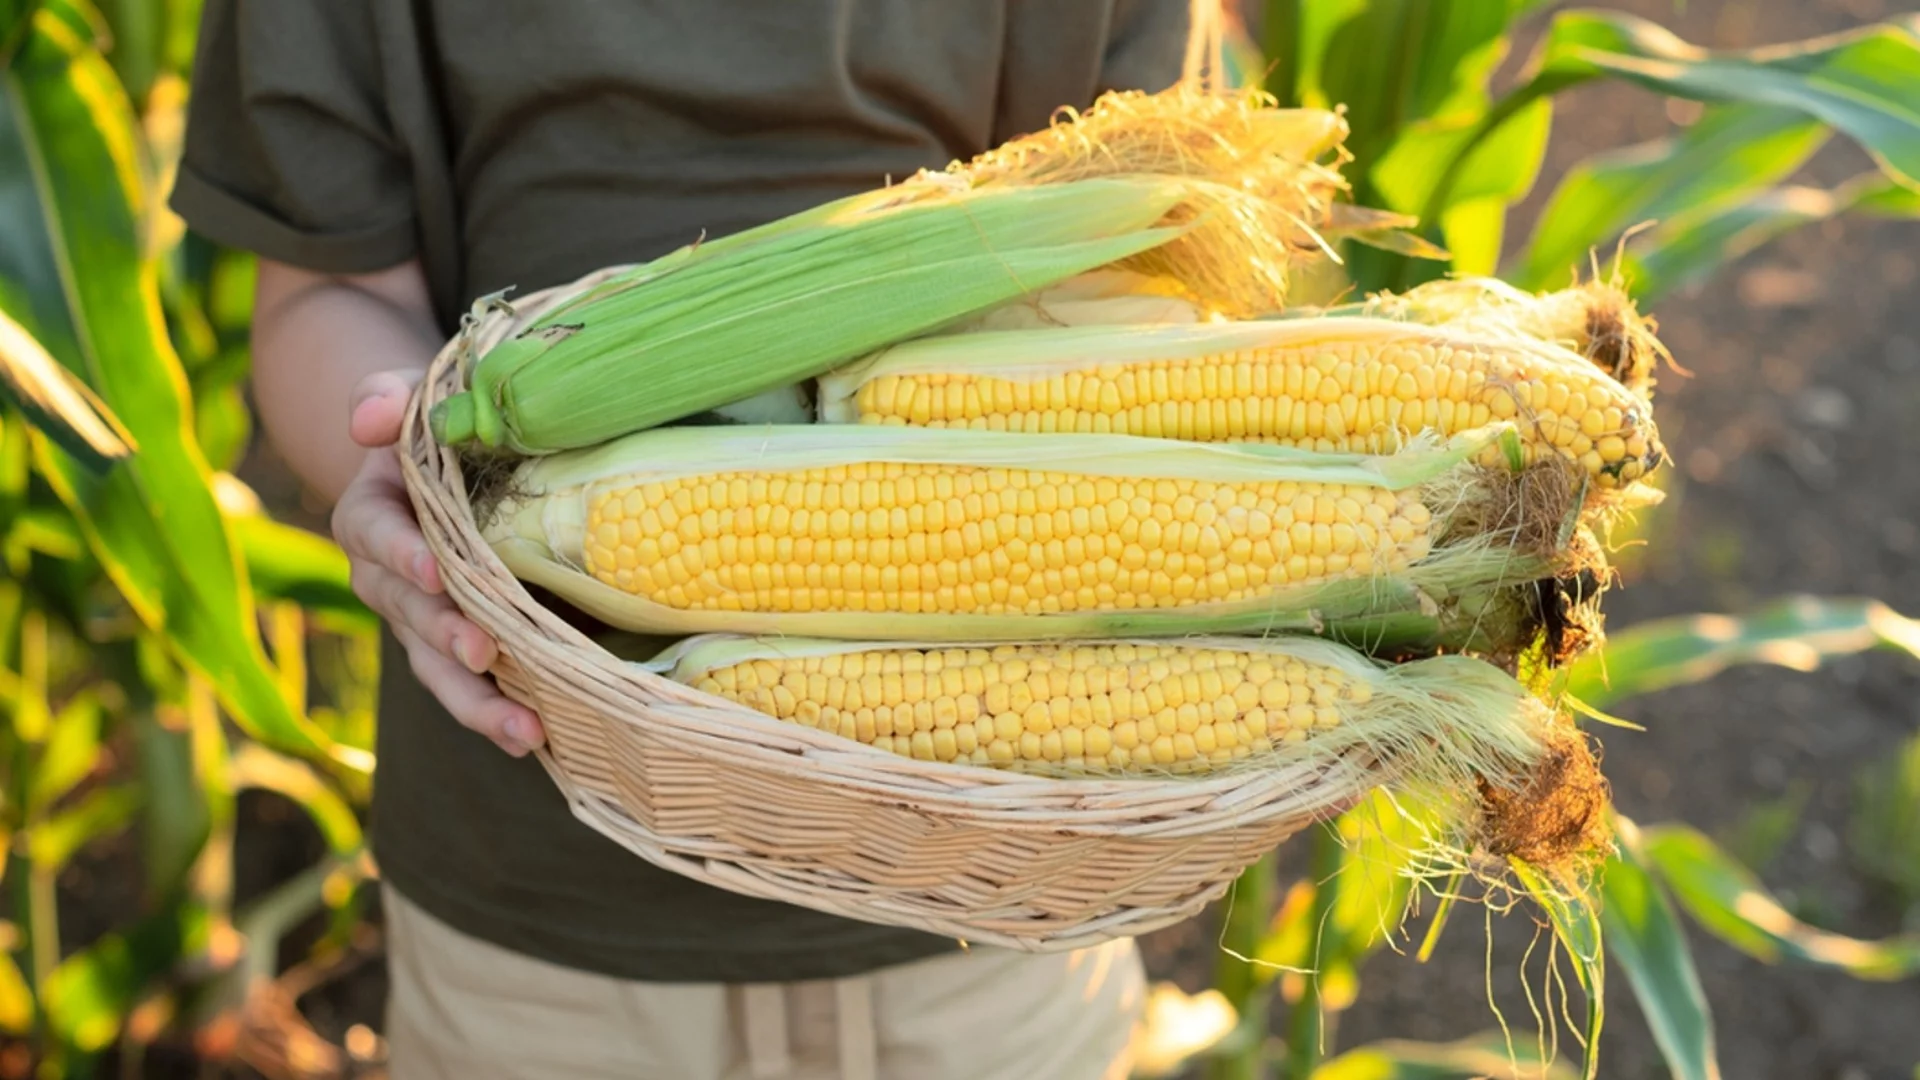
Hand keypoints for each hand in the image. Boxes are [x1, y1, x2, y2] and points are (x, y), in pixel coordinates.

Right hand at [332, 371, 546, 755]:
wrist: (456, 465)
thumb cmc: (439, 428)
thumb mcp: (414, 396)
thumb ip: (387, 398)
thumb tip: (369, 420)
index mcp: (372, 517)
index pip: (376, 534)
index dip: (402, 554)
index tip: (435, 571)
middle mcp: (390, 579)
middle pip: (410, 615)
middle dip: (446, 639)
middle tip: (483, 654)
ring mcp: (427, 621)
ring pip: (440, 668)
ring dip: (477, 702)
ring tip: (523, 730)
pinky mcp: (468, 646)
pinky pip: (478, 686)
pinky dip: (504, 713)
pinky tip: (543, 738)